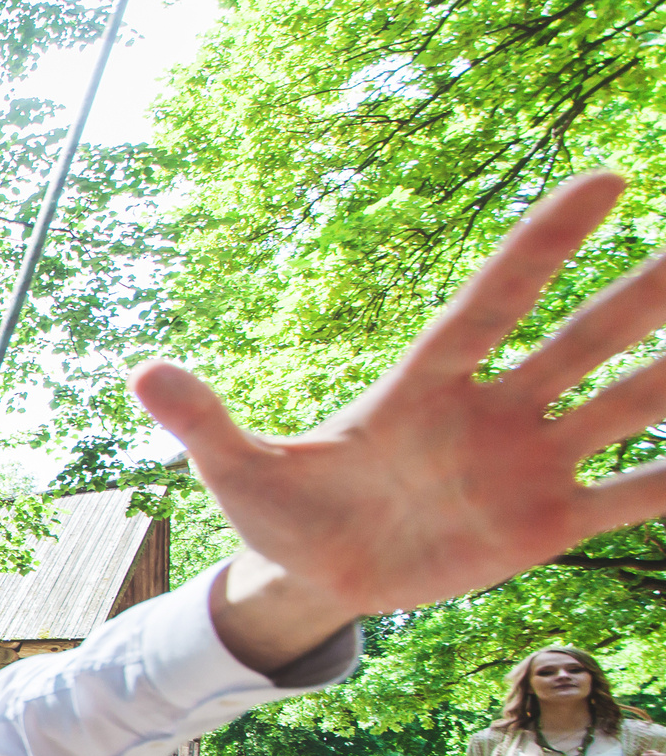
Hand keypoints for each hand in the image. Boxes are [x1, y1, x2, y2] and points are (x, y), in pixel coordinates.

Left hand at [133, 172, 665, 627]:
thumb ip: (205, 421)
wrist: (320, 575)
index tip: (608, 180)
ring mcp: (526, 463)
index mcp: (420, 387)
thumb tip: (140, 371)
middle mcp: (491, 411)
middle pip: (579, 340)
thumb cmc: (282, 510)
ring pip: (622, 406)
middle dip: (643, 296)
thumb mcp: (236, 469)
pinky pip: (628, 497)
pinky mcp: (545, 523)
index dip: (545, 247)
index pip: (493, 301)